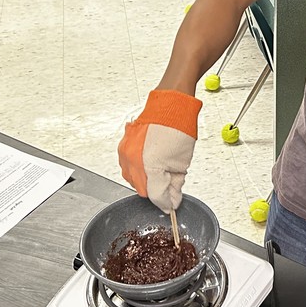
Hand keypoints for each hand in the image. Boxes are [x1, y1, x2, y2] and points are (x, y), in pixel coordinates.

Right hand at [118, 90, 201, 212]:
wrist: (170, 104)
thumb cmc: (179, 127)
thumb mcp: (182, 162)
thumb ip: (175, 185)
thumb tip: (172, 199)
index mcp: (149, 166)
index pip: (155, 196)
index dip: (166, 201)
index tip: (172, 202)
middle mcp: (133, 160)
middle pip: (142, 190)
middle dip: (156, 190)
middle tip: (169, 182)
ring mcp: (126, 152)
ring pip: (133, 179)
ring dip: (146, 179)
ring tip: (160, 167)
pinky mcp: (123, 146)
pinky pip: (128, 166)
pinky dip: (138, 168)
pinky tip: (150, 160)